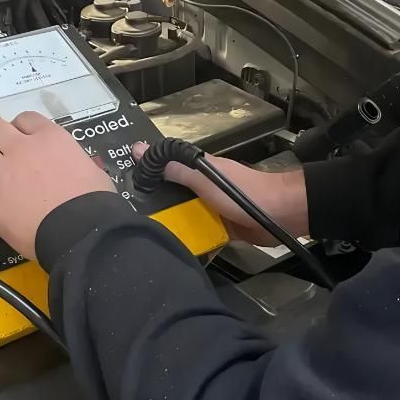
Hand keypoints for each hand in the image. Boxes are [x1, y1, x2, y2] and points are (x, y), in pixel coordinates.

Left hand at [0, 114, 115, 258]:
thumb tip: (76, 167)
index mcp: (51, 139)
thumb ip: (76, 161)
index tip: (19, 139)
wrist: (84, 233)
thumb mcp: (93, 170)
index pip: (25, 118)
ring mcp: (4, 176)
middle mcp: (22, 150)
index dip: (19, 128)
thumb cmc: (96, 203)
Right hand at [137, 143, 308, 245]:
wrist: (280, 217)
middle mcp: (202, 188)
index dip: (145, 175)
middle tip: (124, 218)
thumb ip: (177, 170)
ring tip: (140, 235)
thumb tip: (141, 151)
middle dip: (153, 204)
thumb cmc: (244, 193)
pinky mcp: (219, 227)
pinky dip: (188, 237)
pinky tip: (169, 247)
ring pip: (183, 214)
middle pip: (171, 194)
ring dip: (169, 223)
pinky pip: (198, 231)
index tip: (120, 184)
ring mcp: (211, 208)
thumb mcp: (206, 180)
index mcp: (198, 170)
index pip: (165, 168)